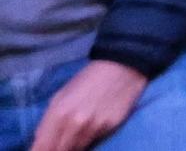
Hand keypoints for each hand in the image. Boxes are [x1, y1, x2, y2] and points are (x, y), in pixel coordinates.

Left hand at [27, 60, 147, 150]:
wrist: (122, 67)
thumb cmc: (87, 80)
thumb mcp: (60, 96)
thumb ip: (48, 121)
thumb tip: (41, 141)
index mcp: (58, 113)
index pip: (42, 146)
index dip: (40, 150)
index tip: (44, 148)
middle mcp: (75, 123)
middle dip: (56, 149)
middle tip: (59, 142)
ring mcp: (94, 127)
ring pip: (77, 150)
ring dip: (73, 146)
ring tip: (75, 134)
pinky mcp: (110, 127)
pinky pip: (94, 142)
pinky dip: (89, 139)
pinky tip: (92, 127)